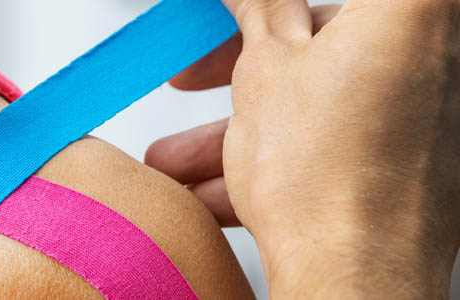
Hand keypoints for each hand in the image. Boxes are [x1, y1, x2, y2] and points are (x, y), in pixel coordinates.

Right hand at [155, 1, 459, 297]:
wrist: (356, 274)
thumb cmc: (324, 175)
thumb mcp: (266, 69)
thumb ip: (261, 10)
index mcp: (407, 12)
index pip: (316, 1)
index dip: (266, 8)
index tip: (231, 17)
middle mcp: (441, 57)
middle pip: (326, 44)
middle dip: (242, 70)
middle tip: (197, 77)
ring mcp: (437, 116)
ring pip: (325, 104)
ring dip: (246, 128)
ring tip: (181, 158)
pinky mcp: (425, 167)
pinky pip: (342, 146)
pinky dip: (285, 159)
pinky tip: (222, 188)